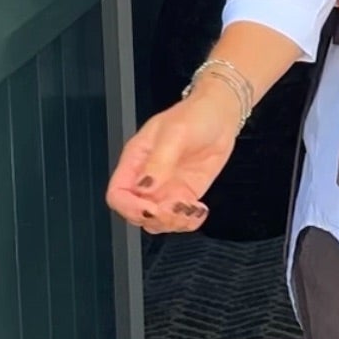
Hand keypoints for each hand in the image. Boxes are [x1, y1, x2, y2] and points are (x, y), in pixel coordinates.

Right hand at [105, 87, 239, 232]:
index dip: (131, 208)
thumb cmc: (194, 116)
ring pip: (157, 221)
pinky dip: (189, 222)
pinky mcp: (184, 194)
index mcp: (135, 161)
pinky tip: (200, 209)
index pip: (117, 195)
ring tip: (192, 208)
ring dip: (174, 223)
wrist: (220, 115)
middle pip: (135, 214)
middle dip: (156, 218)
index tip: (152, 208)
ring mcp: (166, 189)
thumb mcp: (175, 134)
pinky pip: (179, 218)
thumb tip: (144, 188)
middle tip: (178, 207)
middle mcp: (147, 178)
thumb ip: (159, 162)